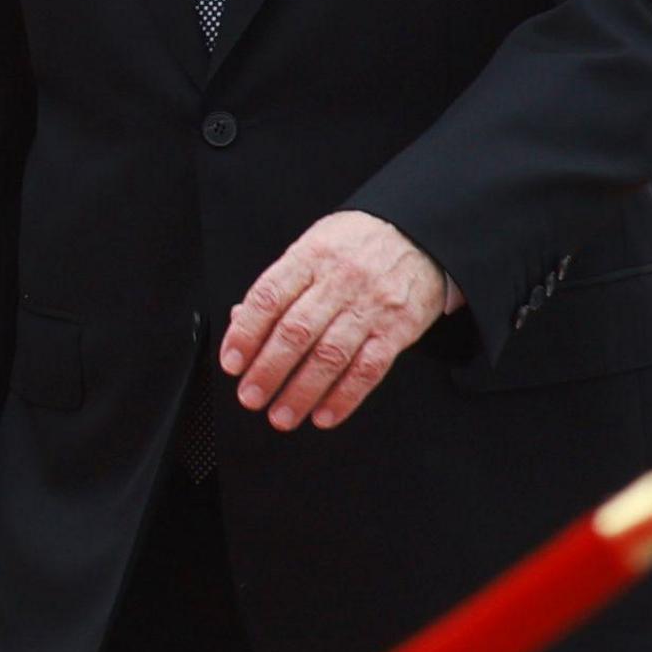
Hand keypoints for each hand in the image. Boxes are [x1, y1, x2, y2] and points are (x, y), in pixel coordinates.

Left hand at [220, 209, 452, 433]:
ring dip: (302, 392)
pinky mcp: (398, 329)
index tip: (231, 363)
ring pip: (330, 355)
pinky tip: (324, 415)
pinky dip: (344, 397)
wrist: (419, 236)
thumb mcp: (313, 247)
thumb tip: (239, 321)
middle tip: (251, 397)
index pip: (269, 297)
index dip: (245, 333)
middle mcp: (339, 280)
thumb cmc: (356, 245)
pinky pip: (369, 368)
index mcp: (310, 256)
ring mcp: (371, 306)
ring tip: (281, 415)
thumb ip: (279, 286)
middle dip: (268, 370)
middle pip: (296, 331)